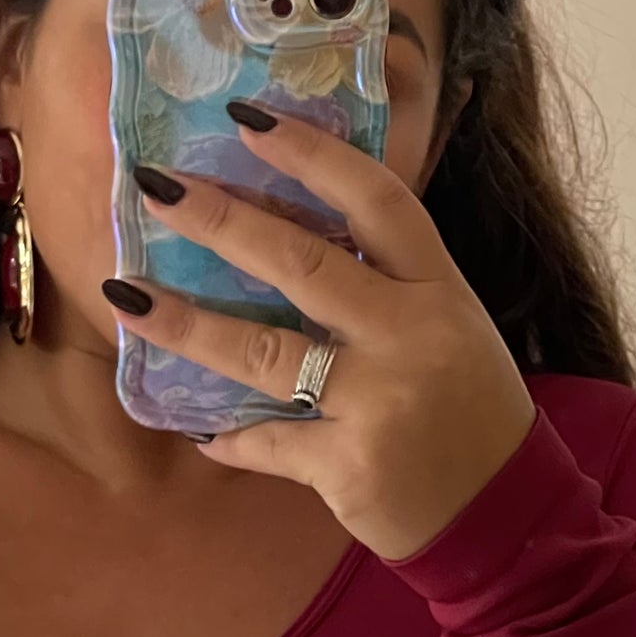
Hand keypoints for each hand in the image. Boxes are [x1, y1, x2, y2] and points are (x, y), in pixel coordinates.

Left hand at [106, 99, 537, 562]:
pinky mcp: (350, 463)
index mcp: (438, 291)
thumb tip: (283, 234)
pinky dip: (232, 437)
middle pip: (304, 263)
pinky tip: (198, 430)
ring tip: (128, 296)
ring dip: (187, 323)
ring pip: (265, 350)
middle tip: (156, 187)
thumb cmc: (470, 414)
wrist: (507, 517)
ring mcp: (380, 400)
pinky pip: (269, 441)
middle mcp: (412, 335)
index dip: (312, 154)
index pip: (377, 201)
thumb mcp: (450, 329)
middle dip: (223, 221)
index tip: (248, 119)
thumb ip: (386, 284)